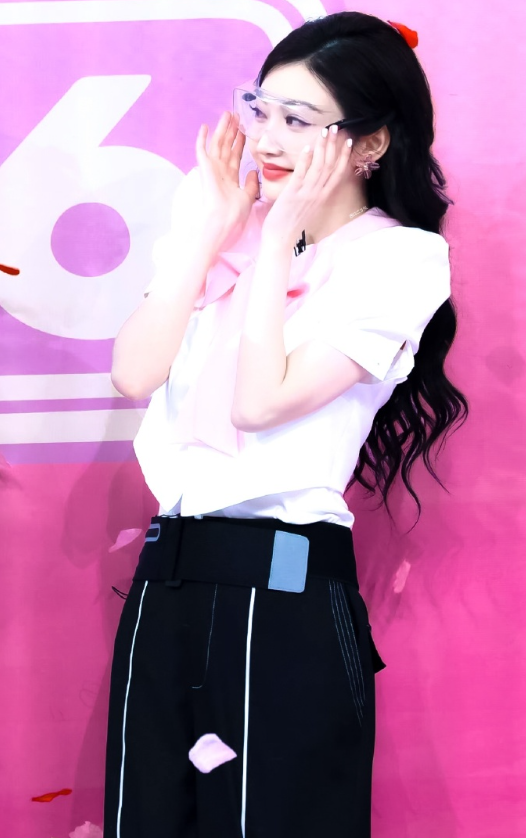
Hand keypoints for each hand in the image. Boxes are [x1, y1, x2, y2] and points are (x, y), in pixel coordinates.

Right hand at [196, 111, 259, 251]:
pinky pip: (201, 150)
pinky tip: (204, 126)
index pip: (235, 155)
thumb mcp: (249, 197)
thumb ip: (251, 184)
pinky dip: (202, 139)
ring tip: (227, 114)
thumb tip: (254, 171)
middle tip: (236, 115)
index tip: (245, 130)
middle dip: (231, 131)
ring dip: (222, 129)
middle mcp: (220, 171)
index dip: (240, 142)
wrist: (223, 221)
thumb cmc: (234, 214)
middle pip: (226, 146)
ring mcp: (212, 169)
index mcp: (230, 178)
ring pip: (217, 143)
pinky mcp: (205, 168)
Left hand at [261, 126, 352, 247]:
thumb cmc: (291, 224)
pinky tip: (308, 147)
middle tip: (337, 127)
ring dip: (323, 147)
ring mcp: (306, 193)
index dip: (345, 156)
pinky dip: (305, 160)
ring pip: (319, 166)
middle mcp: (318, 194)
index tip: (349, 141)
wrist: (280, 239)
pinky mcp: (293, 194)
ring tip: (325, 131)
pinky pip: (301, 173)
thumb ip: (313, 192)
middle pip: (331, 165)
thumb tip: (314, 178)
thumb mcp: (308, 206)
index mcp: (323, 197)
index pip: (338, 172)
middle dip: (335, 145)